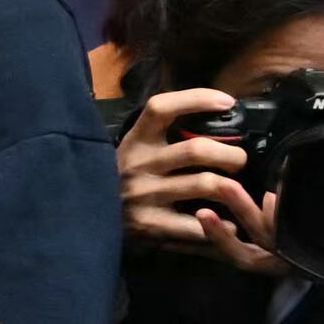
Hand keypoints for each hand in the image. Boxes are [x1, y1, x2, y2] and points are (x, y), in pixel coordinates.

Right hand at [120, 87, 269, 264]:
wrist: (84, 219)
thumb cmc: (120, 181)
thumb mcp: (133, 151)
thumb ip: (163, 135)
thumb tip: (215, 115)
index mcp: (134, 141)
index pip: (161, 108)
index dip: (196, 99)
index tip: (227, 102)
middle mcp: (137, 164)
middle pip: (196, 150)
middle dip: (231, 155)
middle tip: (239, 162)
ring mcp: (143, 195)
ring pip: (205, 184)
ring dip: (233, 188)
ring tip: (238, 191)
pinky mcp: (149, 224)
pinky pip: (197, 223)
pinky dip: (221, 224)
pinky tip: (228, 223)